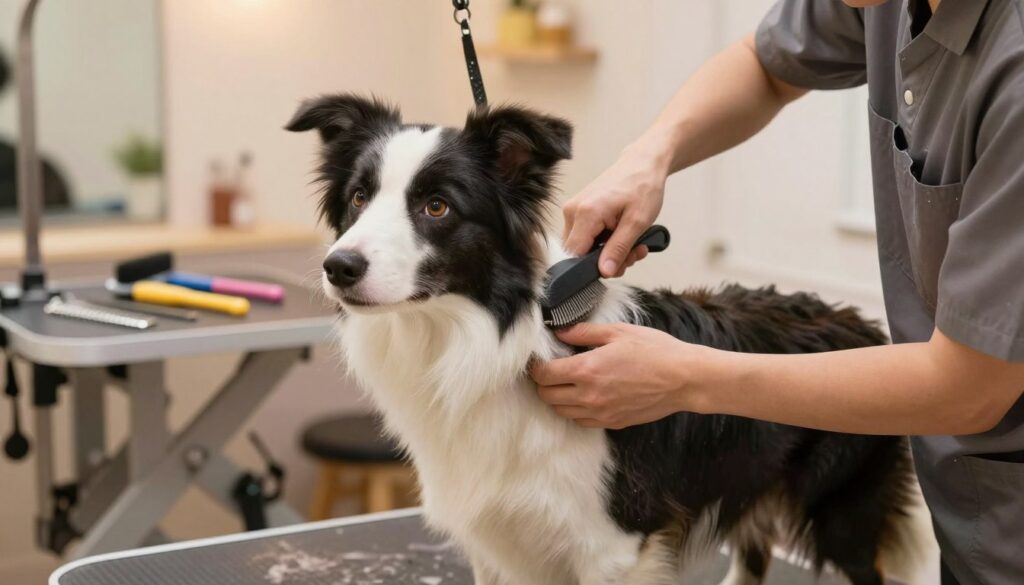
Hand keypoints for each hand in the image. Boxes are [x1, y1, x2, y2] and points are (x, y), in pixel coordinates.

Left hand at [531, 322, 701, 428]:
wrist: (684, 379)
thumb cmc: (655, 351)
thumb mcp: (618, 332)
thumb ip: (583, 332)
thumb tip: (559, 331)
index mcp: (587, 370)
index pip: (543, 375)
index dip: (535, 367)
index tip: (538, 360)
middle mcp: (589, 396)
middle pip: (547, 396)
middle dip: (543, 383)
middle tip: (551, 370)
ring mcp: (601, 413)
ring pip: (562, 412)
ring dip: (558, 398)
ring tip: (567, 383)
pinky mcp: (612, 423)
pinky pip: (581, 422)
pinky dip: (576, 411)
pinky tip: (585, 396)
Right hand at [562, 140, 669, 276]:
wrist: (642, 163)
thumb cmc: (643, 187)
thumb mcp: (637, 222)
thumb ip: (619, 249)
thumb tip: (605, 272)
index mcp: (585, 214)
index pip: (575, 256)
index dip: (595, 268)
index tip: (618, 266)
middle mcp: (572, 212)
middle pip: (579, 253)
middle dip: (607, 260)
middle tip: (633, 254)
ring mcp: (574, 210)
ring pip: (584, 247)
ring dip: (609, 252)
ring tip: (634, 244)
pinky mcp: (579, 210)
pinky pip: (586, 236)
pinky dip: (605, 241)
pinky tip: (623, 235)